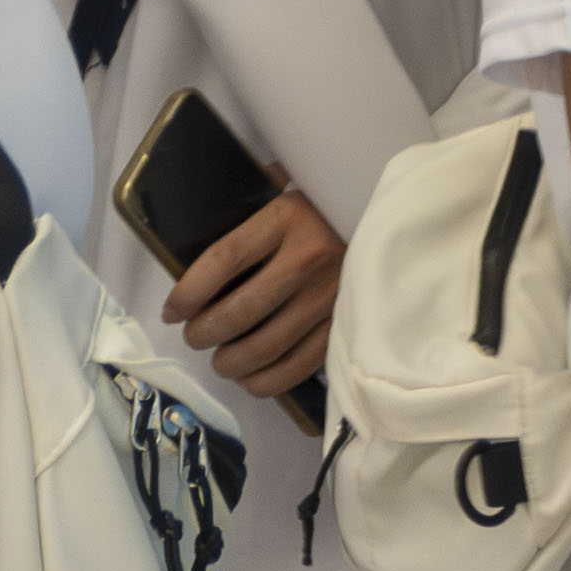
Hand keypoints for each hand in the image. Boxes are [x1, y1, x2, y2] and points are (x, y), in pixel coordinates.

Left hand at [164, 186, 344, 399]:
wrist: (400, 219)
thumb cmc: (329, 204)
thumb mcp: (291, 189)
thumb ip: (252, 201)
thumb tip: (198, 226)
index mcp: (288, 217)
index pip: (223, 260)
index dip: (188, 292)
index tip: (171, 310)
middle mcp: (309, 259)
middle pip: (238, 312)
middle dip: (203, 333)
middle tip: (194, 336)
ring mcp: (331, 297)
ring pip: (265, 347)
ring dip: (230, 362)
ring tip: (221, 359)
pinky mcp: (347, 325)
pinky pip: (298, 367)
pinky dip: (266, 381)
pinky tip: (251, 377)